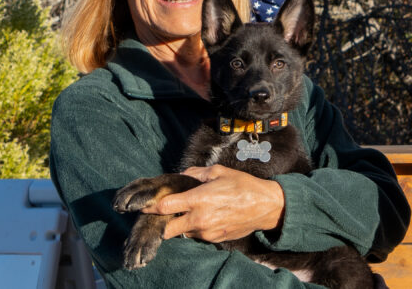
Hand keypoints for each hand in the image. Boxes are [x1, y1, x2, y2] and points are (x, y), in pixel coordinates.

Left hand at [144, 165, 285, 241]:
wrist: (266, 206)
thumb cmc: (244, 186)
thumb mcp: (219, 171)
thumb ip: (196, 173)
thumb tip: (182, 174)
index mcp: (198, 199)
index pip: (164, 207)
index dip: (152, 207)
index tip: (145, 205)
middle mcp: (199, 219)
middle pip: (167, 229)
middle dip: (163, 222)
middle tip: (166, 212)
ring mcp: (206, 232)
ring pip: (182, 233)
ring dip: (181, 224)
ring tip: (191, 212)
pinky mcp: (214, 239)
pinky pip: (196, 235)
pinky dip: (195, 228)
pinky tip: (206, 217)